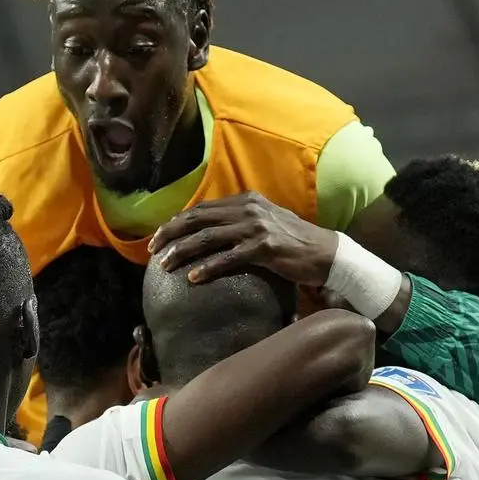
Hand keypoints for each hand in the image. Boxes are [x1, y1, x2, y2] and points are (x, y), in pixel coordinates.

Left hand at [148, 192, 337, 285]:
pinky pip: (229, 258)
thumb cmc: (294, 242)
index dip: (176, 222)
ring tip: (165, 264)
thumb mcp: (265, 222)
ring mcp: (256, 227)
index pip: (202, 208)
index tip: (159, 237)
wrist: (326, 253)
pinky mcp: (265, 248)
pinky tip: (193, 278)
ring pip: (208, 237)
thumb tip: (210, 231)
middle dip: (170, 234)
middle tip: (152, 250)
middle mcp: (249, 209)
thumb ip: (240, 221)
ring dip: (182, 251)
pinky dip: (208, 268)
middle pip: (198, 219)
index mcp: (246, 201)